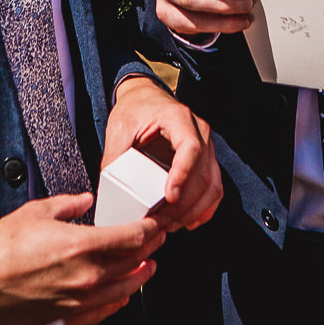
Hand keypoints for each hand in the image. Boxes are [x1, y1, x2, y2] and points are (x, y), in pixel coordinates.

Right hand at [0, 192, 162, 324]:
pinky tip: (122, 296)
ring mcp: (78, 299)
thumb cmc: (3, 247)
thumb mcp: (39, 211)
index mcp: (81, 245)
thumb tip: (84, 200)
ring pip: (123, 290)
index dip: (149, 231)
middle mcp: (85, 275)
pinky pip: (103, 312)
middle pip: (132, 263)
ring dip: (140, 277)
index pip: (131, 238)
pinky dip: (118, 302)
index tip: (154, 226)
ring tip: (147, 268)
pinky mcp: (67, 316)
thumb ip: (69, 204)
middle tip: (156, 242)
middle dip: (149, 250)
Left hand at [104, 75, 223, 230]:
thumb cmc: (134, 110)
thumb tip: (108, 191)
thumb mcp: (119, 128)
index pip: (191, 147)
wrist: (145, 99)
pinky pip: (214, 187)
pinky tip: (189, 222)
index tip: (169, 197)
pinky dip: (204, 208)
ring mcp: (207, 146)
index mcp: (178, 118)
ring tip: (169, 225)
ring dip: (193, 210)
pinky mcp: (206, 160)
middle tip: (159, 222)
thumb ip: (115, 156)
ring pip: (212, 185)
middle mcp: (199, 131)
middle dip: (182, 204)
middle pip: (202, 173)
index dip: (183, 174)